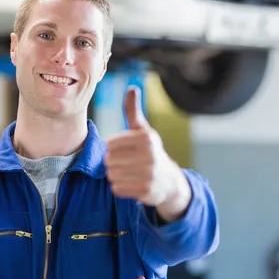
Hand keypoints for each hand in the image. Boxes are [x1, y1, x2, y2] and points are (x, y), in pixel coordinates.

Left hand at [105, 86, 191, 221]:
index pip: (110, 144)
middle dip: (112, 162)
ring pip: (111, 175)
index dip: (112, 148)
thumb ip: (133, 111)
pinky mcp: (146, 191)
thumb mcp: (143, 131)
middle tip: (125, 163)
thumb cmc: (150, 152)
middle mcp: (150, 155)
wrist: (169, 181)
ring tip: (127, 173)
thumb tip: (131, 87)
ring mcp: (149, 174)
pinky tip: (130, 183)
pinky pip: (117, 188)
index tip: (123, 150)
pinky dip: (119, 187)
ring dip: (115, 175)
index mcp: (147, 138)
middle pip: (109, 160)